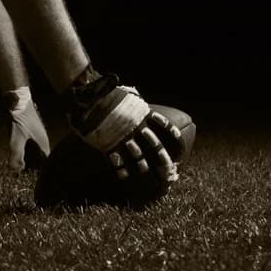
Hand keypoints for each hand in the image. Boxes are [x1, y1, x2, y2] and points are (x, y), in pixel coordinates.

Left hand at [3, 87, 49, 171]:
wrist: (17, 99)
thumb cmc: (21, 117)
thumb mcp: (17, 136)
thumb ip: (17, 153)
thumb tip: (16, 170)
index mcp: (43, 144)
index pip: (47, 164)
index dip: (42, 173)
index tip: (36, 182)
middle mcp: (42, 141)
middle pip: (41, 160)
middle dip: (34, 169)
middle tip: (26, 179)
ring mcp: (36, 136)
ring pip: (35, 154)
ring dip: (29, 161)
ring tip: (21, 171)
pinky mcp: (29, 133)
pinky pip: (29, 147)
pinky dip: (25, 154)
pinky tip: (18, 157)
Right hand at [67, 72, 179, 203]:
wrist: (90, 98)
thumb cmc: (108, 94)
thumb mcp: (128, 95)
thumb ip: (136, 101)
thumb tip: (138, 98)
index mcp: (144, 114)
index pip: (165, 127)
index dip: (174, 138)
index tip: (179, 147)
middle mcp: (138, 128)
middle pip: (156, 147)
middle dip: (164, 160)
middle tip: (168, 170)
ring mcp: (125, 138)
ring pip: (139, 158)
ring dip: (143, 167)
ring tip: (145, 173)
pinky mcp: (111, 145)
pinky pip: (119, 162)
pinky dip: (122, 170)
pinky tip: (123, 176)